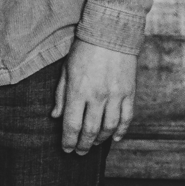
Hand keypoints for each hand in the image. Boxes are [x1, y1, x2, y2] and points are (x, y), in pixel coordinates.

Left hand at [51, 40, 136, 154]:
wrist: (110, 32)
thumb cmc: (83, 49)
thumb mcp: (66, 70)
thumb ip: (61, 94)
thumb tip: (55, 116)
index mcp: (78, 90)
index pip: (72, 125)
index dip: (68, 141)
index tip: (66, 149)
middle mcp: (97, 96)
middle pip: (90, 131)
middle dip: (83, 145)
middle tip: (79, 152)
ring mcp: (115, 96)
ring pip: (109, 128)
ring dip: (101, 140)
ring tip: (93, 144)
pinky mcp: (129, 93)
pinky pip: (126, 118)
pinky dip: (121, 131)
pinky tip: (115, 138)